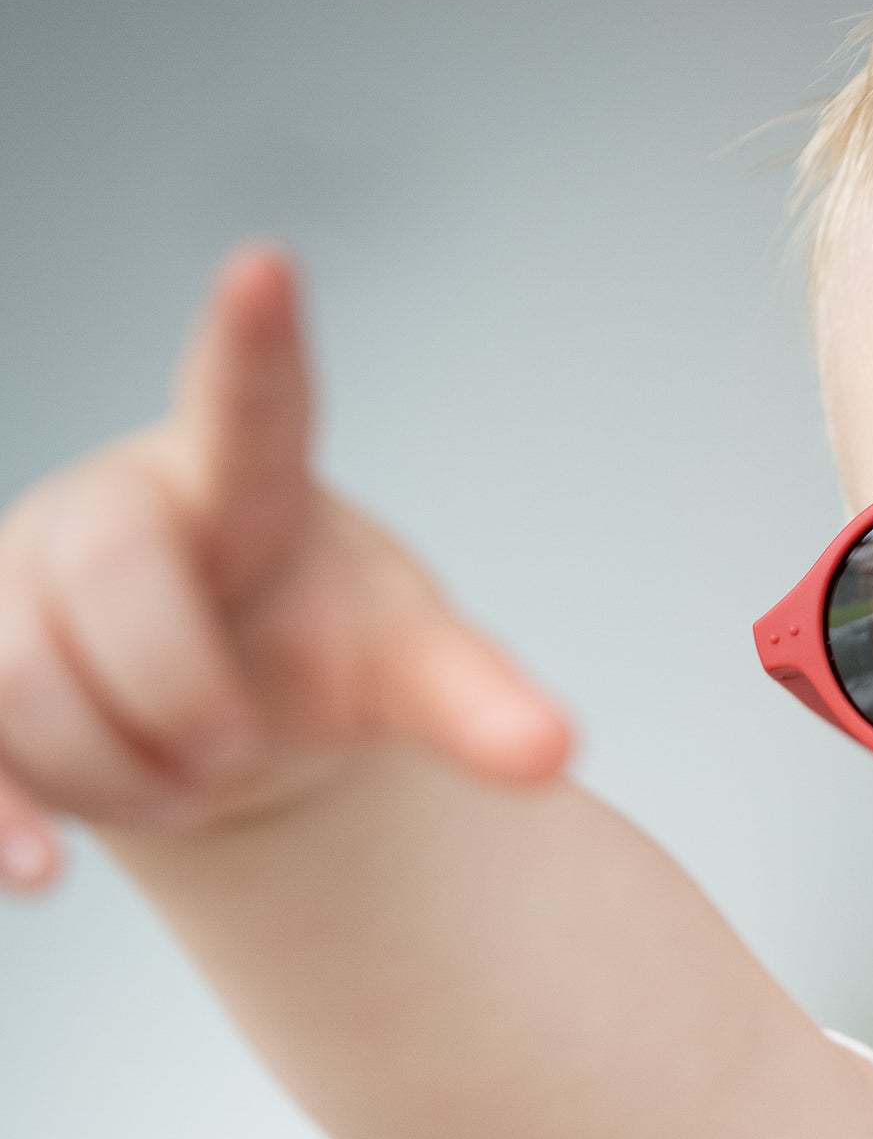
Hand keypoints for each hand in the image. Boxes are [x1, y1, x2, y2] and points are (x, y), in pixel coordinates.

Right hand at [0, 245, 570, 889]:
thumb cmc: (314, 647)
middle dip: (184, 697)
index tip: (269, 268)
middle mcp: (116, 509)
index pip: (252, 405)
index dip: (254, 342)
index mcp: (242, 481)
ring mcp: (23, 584)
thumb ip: (476, 702)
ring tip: (188, 783)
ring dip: (124, 772)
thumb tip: (552, 753)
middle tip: (235, 752)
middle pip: (117, 580)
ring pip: (24, 680)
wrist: (224, 716)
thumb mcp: (406, 667)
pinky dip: (0, 816)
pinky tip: (40, 870)